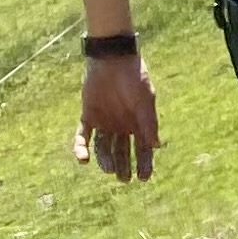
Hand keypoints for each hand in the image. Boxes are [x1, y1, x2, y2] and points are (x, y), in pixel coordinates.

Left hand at [76, 53, 158, 180]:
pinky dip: (81, 149)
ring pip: (103, 148)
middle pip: (122, 152)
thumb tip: (156, 146)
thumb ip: (149, 123)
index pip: (143, 149)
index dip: (144, 164)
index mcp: (138, 124)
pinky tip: (83, 160)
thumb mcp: (145, 102)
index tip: (144, 178)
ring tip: (109, 169)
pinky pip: (83, 136)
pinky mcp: (88, 116)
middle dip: (124, 167)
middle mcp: (121, 126)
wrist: (113, 59)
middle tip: (124, 179)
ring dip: (105, 160)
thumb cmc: (134, 78)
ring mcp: (104, 122)